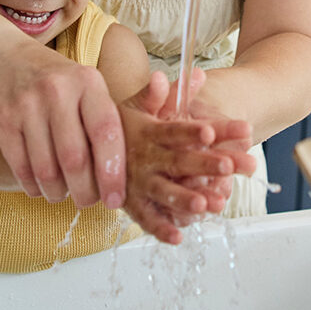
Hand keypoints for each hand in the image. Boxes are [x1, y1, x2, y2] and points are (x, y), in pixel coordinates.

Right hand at [0, 33, 125, 209]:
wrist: (1, 57)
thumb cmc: (56, 81)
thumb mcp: (86, 84)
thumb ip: (106, 120)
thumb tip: (120, 175)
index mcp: (87, 81)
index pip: (106, 132)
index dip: (113, 172)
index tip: (116, 198)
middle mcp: (57, 90)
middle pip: (75, 159)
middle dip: (85, 192)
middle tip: (88, 202)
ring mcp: (26, 105)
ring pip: (47, 170)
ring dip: (58, 193)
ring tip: (63, 194)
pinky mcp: (2, 121)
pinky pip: (21, 168)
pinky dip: (33, 187)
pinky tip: (40, 187)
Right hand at [118, 70, 253, 243]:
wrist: (80, 146)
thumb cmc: (118, 127)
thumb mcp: (140, 106)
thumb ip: (171, 94)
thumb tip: (198, 73)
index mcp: (150, 132)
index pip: (176, 130)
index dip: (191, 130)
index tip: (211, 129)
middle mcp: (145, 158)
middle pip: (178, 160)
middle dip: (205, 163)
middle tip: (230, 165)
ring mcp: (138, 183)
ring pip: (164, 191)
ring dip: (185, 198)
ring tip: (208, 204)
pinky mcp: (131, 204)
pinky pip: (146, 219)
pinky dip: (161, 229)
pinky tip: (179, 237)